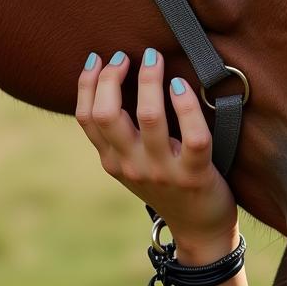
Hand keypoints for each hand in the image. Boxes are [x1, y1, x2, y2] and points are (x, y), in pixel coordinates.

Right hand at [75, 48, 238, 258]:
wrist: (200, 230)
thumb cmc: (167, 184)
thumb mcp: (133, 163)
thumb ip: (120, 134)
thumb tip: (110, 81)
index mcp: (112, 161)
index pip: (87, 118)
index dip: (88, 83)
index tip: (99, 58)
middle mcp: (132, 166)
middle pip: (108, 114)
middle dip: (112, 77)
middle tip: (126, 55)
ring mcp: (163, 171)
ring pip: (149, 118)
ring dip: (150, 80)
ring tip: (154, 58)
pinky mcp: (196, 174)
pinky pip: (193, 136)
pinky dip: (186, 106)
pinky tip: (181, 86)